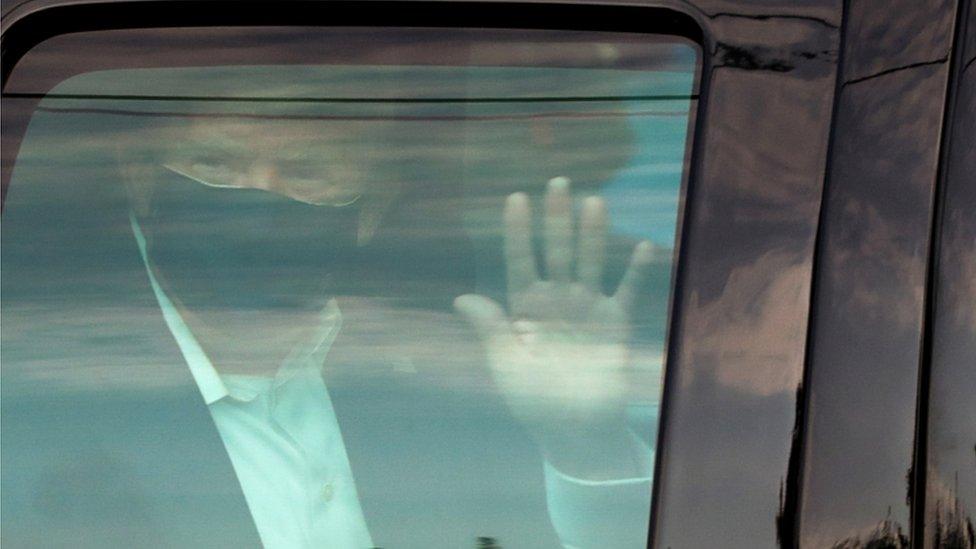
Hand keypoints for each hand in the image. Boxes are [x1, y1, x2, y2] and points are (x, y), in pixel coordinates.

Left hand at [455, 177, 653, 477]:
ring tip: (593, 201)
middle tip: (558, 182)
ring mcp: (587, 307)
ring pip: (589, 261)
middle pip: (557, 250)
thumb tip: (461, 298)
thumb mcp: (506, 365)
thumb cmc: (533, 400)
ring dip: (592, 233)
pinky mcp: (615, 322)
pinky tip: (644, 245)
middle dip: (557, 218)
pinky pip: (627, 290)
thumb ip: (490, 329)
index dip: (518, 230)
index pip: (520, 260)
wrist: (575, 428)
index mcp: (525, 307)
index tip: (516, 198)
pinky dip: (636, 270)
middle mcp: (556, 300)